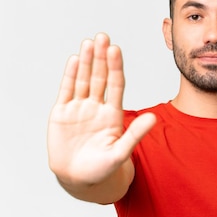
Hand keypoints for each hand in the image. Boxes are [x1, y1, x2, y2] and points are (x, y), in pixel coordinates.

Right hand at [47, 33, 155, 186]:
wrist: (78, 180)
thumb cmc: (102, 169)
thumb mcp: (120, 153)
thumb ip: (135, 134)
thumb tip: (154, 118)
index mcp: (113, 114)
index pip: (115, 85)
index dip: (115, 67)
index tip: (116, 50)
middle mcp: (96, 107)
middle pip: (100, 77)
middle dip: (101, 57)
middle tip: (103, 37)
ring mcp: (79, 108)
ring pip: (83, 80)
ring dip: (86, 62)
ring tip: (89, 43)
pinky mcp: (62, 113)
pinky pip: (67, 90)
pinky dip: (70, 76)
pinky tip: (75, 60)